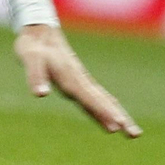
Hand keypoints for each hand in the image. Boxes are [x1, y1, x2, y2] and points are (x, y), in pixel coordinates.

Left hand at [14, 24, 140, 136]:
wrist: (39, 30)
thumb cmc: (32, 45)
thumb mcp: (29, 58)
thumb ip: (35, 76)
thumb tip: (40, 95)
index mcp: (68, 76)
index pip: (87, 97)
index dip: (101, 111)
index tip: (117, 125)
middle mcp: (79, 79)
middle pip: (102, 101)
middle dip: (118, 117)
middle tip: (135, 134)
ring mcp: (81, 80)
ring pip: (104, 100)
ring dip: (118, 114)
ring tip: (134, 133)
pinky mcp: (80, 80)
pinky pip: (97, 96)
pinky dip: (108, 106)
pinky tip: (116, 115)